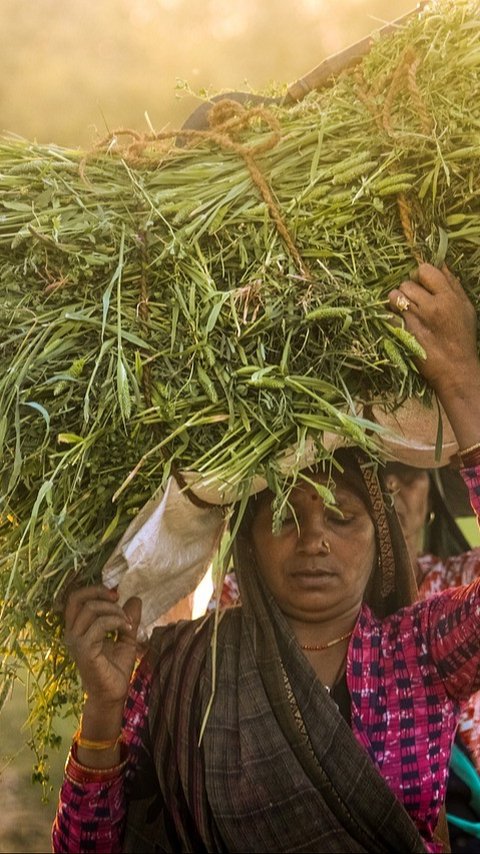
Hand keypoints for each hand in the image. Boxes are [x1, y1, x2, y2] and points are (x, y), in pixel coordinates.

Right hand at [64, 584, 141, 708]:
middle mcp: (72, 633)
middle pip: (77, 598)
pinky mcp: (84, 651)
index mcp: (78, 628)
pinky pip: (99, 625)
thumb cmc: (116, 668)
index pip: (75, 599)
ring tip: (128, 623)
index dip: (93, 590)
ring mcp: (76, 642)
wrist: (114, 694)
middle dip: (101, 594)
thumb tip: (135, 598)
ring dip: (114, 611)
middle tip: (119, 602)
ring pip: (90, 610)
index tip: (115, 595)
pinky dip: (116, 621)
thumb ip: (128, 618)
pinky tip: (127, 629)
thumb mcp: (126, 637)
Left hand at [388, 262, 478, 398]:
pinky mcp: (402, 333)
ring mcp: (415, 320)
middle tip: (414, 302)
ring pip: (394, 297)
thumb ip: (453, 286)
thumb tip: (442, 266)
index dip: (420, 275)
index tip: (422, 285)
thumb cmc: (462, 338)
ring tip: (404, 310)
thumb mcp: (465, 309)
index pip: (425, 270)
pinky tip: (396, 321)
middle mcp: (431, 306)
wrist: (455, 369)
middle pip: (406, 284)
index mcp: (448, 297)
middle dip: (408, 290)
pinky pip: (387, 315)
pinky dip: (389, 316)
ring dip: (396, 302)